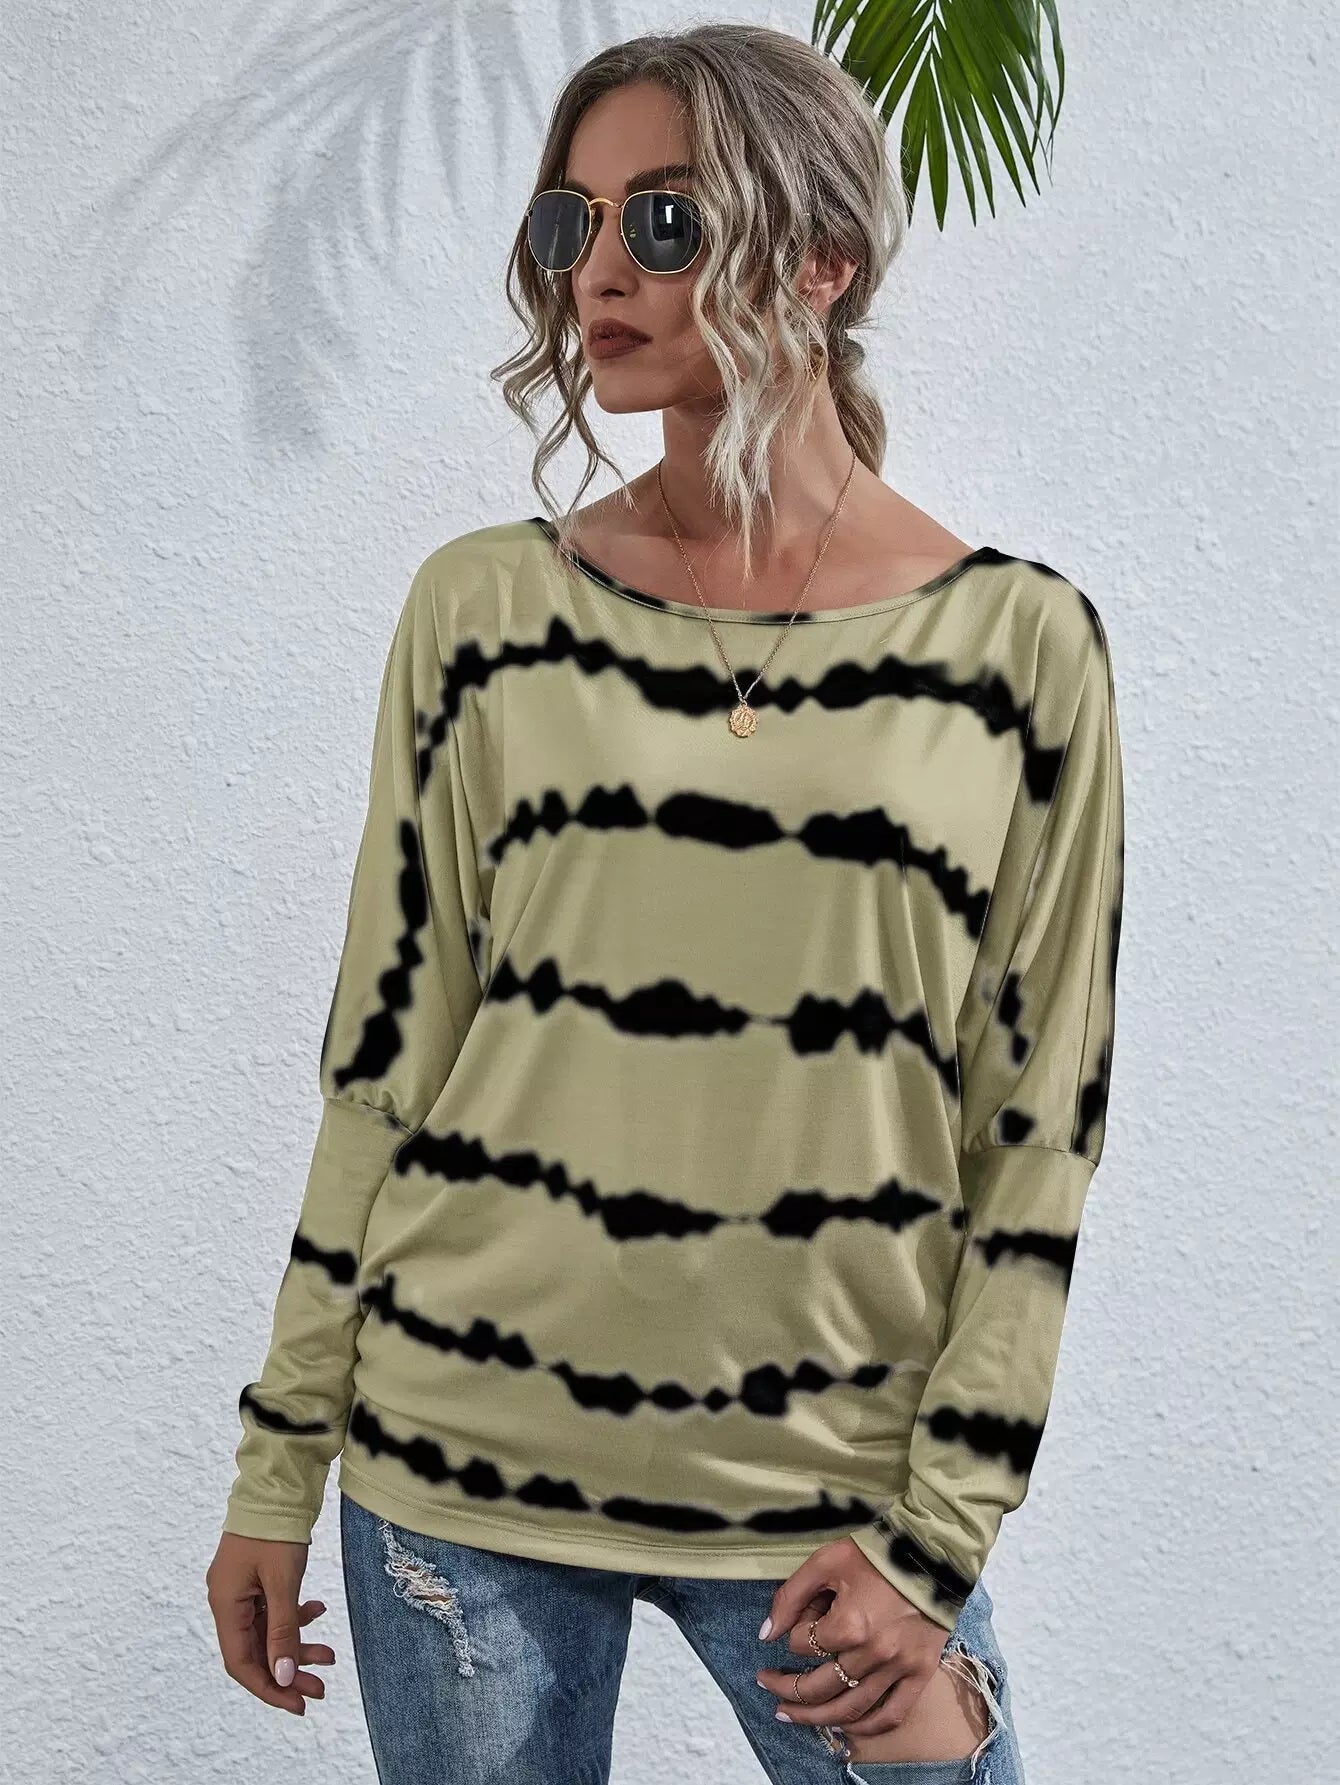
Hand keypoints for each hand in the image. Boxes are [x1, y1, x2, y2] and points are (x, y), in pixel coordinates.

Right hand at [205, 1532, 335, 1714]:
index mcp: (225, 1605)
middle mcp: (228, 1601)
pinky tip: (318, 1608)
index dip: (269, 1688)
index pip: (241, 1664)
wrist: (278, 1483)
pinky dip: (295, 1616)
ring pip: (268, 1632)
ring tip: (330, 1655)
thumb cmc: (276, 1530)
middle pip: (256, 1651)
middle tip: (321, 1688)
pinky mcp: (257, 1577)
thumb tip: (284, 1677)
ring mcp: (242, 1589)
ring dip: (297, 1645)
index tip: (299, 1704)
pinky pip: (274, 1609)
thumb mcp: (283, 1583)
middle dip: (289, 1671)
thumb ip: (282, 1632)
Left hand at [754, 1536, 948, 1739]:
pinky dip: (866, 1729)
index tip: (800, 1622)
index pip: (802, 1644)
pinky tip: (843, 1728)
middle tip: (766, 1683)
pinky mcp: (920, 1674)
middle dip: (786, 1687)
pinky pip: (891, 1716)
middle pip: (818, 1687)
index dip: (792, 1634)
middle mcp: (872, 1655)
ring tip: (789, 1714)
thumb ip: (791, 1596)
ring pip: (849, 1710)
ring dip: (814, 1717)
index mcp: (848, 1625)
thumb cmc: (875, 1554)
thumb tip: (766, 1634)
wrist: (931, 1553)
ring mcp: (898, 1668)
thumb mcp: (825, 1562)